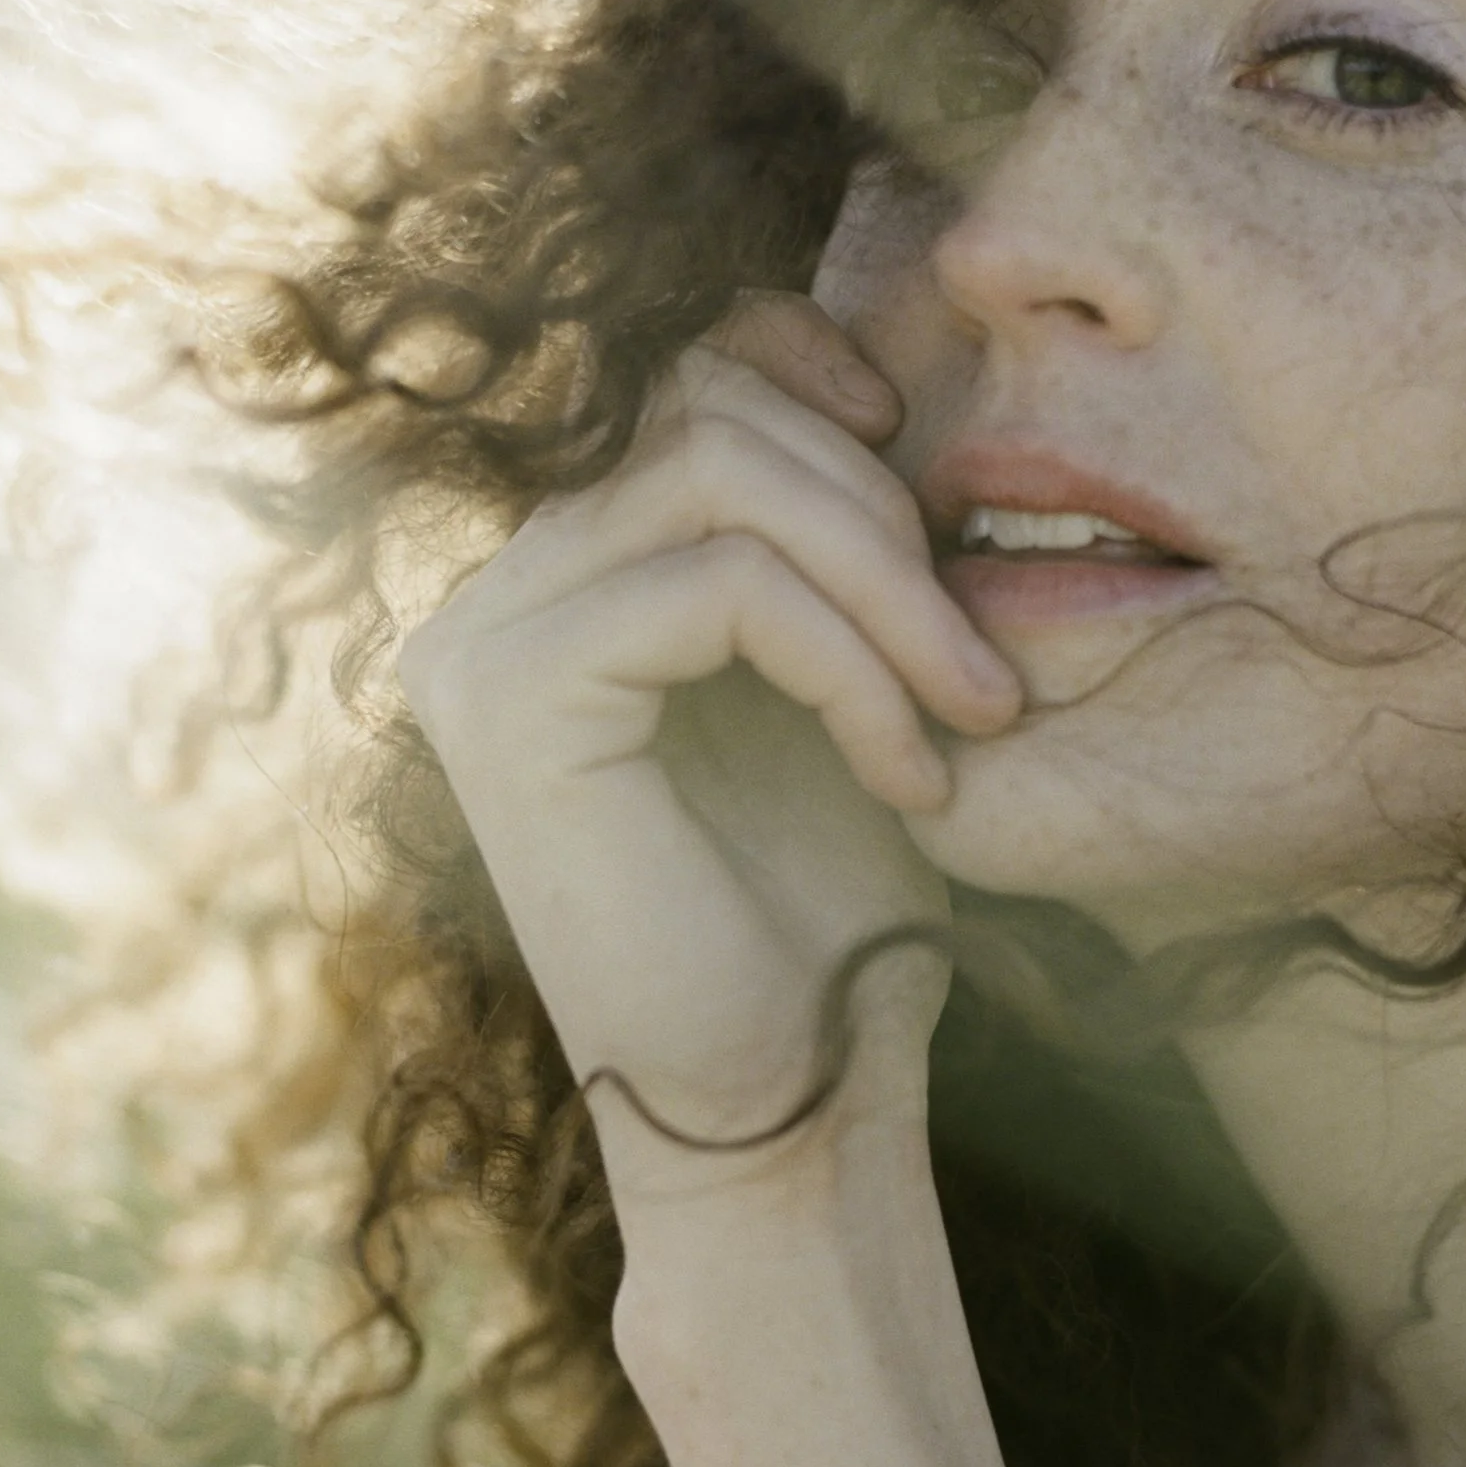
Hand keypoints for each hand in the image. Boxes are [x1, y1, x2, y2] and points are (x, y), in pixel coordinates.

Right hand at [396, 293, 1020, 1205]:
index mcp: (561, 582)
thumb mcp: (840, 683)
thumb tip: (869, 366)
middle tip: (982, 663)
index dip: (799, 357)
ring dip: (889, 583)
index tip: (916, 454)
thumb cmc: (832, 921)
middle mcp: (492, 598)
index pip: (669, 370)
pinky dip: (854, 663)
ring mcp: (483, 642)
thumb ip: (816, 539)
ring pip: (716, 474)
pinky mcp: (514, 700)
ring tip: (975, 713)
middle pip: (702, 402)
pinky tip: (914, 775)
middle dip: (881, 506)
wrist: (790, 1110)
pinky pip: (717, 584)